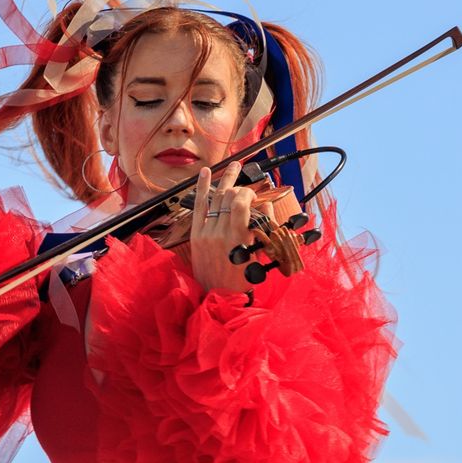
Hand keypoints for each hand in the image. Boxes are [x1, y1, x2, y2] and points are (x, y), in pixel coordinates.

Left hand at [188, 162, 274, 292]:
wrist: (219, 297)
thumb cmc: (243, 279)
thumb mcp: (260, 256)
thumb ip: (263, 229)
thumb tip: (265, 206)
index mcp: (237, 238)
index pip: (240, 202)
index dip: (248, 193)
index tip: (255, 196)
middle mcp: (219, 232)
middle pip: (228, 197)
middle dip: (239, 187)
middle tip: (246, 187)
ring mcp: (205, 232)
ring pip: (215, 198)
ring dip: (224, 179)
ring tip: (233, 165)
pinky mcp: (196, 235)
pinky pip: (198, 206)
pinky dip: (202, 188)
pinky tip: (206, 172)